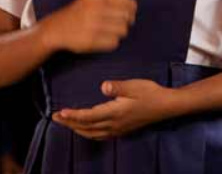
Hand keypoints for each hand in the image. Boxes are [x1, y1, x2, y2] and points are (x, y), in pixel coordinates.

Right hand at [41, 0, 136, 53]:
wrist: (57, 28)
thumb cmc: (78, 11)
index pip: (128, 1)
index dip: (131, 7)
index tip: (128, 10)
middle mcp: (95, 10)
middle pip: (127, 16)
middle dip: (126, 20)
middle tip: (121, 21)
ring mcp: (92, 26)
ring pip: (122, 30)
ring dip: (119, 31)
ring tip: (111, 29)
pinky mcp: (90, 41)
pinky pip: (114, 43)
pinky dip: (112, 42)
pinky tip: (104, 37)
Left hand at [51, 78, 174, 139]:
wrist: (166, 106)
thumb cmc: (151, 93)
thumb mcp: (135, 85)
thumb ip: (118, 87)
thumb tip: (103, 86)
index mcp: (114, 113)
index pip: (88, 116)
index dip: (72, 116)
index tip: (59, 112)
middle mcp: (113, 124)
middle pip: (86, 127)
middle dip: (69, 123)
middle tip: (55, 117)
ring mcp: (118, 129)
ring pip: (91, 133)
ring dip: (77, 129)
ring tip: (66, 123)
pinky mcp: (122, 130)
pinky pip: (99, 136)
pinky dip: (88, 133)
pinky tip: (86, 129)